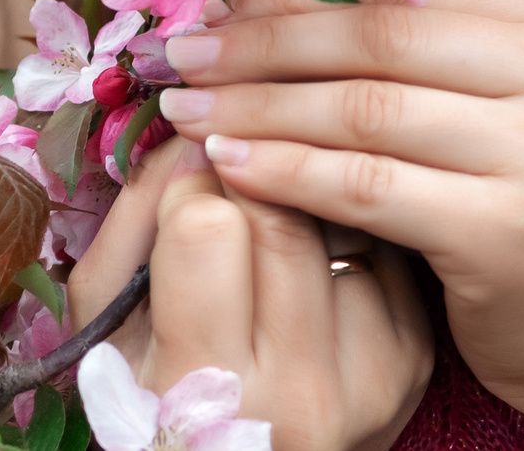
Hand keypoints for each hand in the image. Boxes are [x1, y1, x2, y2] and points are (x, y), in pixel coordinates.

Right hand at [67, 135, 432, 450]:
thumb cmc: (161, 393)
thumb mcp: (110, 326)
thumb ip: (135, 222)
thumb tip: (194, 130)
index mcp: (209, 389)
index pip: (208, 228)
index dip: (191, 184)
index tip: (187, 173)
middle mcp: (300, 393)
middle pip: (283, 217)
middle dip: (252, 172)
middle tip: (233, 163)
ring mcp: (370, 377)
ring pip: (342, 220)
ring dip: (304, 195)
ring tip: (272, 211)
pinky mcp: (414, 357)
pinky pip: (382, 247)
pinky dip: (347, 231)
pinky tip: (317, 254)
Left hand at [156, 0, 523, 450]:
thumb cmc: (523, 190)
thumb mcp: (488, 96)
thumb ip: (409, 41)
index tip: (219, 2)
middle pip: (381, 39)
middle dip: (265, 44)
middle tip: (184, 53)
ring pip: (365, 111)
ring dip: (260, 108)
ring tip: (188, 110)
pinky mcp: (506, 227)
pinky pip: (368, 187)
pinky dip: (288, 173)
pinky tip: (232, 167)